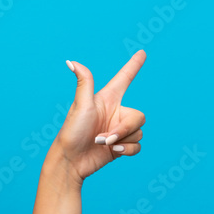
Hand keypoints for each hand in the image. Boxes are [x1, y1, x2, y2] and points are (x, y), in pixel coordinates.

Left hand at [58, 50, 146, 185]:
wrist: (71, 161)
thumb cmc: (72, 131)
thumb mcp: (80, 105)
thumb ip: (84, 82)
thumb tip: (71, 62)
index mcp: (107, 99)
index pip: (124, 79)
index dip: (133, 66)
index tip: (142, 52)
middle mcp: (115, 113)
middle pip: (139, 117)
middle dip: (125, 129)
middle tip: (105, 138)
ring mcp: (118, 130)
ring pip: (139, 132)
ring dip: (122, 140)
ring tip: (103, 144)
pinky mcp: (120, 146)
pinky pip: (137, 146)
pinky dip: (127, 150)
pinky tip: (114, 152)